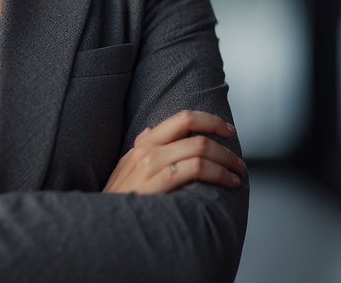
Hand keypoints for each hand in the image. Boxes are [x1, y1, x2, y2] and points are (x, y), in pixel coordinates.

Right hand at [101, 110, 244, 194]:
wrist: (102, 221)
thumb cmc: (118, 198)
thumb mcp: (124, 167)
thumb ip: (140, 148)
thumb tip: (150, 130)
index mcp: (144, 143)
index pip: (182, 118)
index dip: (210, 121)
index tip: (227, 130)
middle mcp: (148, 150)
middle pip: (196, 134)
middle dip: (224, 145)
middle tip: (238, 160)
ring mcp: (151, 166)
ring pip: (200, 150)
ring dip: (225, 162)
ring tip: (236, 175)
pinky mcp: (158, 184)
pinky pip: (196, 170)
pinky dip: (218, 174)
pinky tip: (227, 183)